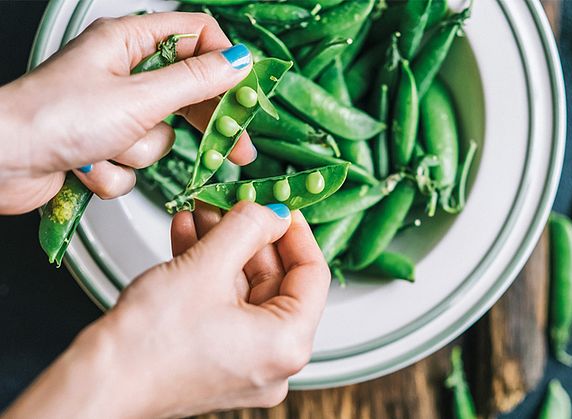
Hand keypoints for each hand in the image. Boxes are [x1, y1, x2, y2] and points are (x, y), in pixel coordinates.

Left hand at [0, 12, 256, 213]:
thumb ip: (196, 82)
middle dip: (204, 125)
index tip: (248, 94)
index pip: (196, 37)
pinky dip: (116, 172)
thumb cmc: (54, 117)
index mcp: (128, 42)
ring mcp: (113, 111)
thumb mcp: (139, 97)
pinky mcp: (104, 146)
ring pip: (161, 136)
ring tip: (110, 148)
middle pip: (188, 92)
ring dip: (138, 152)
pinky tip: (91, 166)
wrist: (0, 163)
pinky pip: (135, 163)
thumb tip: (239, 62)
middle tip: (237, 148)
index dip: (225, 63)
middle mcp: (123, 73)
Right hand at [3, 202, 330, 417]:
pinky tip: (189, 238)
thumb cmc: (147, 345)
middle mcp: (273, 362)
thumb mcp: (206, 266)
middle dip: (249, 236)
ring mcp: (245, 365)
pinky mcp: (217, 362)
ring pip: (245, 291)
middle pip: (276, 282)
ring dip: (223, 248)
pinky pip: (225, 308)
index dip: (295, 232)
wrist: (95, 386)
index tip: (281, 206)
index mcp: (288, 344)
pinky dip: (209, 273)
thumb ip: (247, 228)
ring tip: (202, 213)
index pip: (313, 275)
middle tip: (232, 203)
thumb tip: (272, 211)